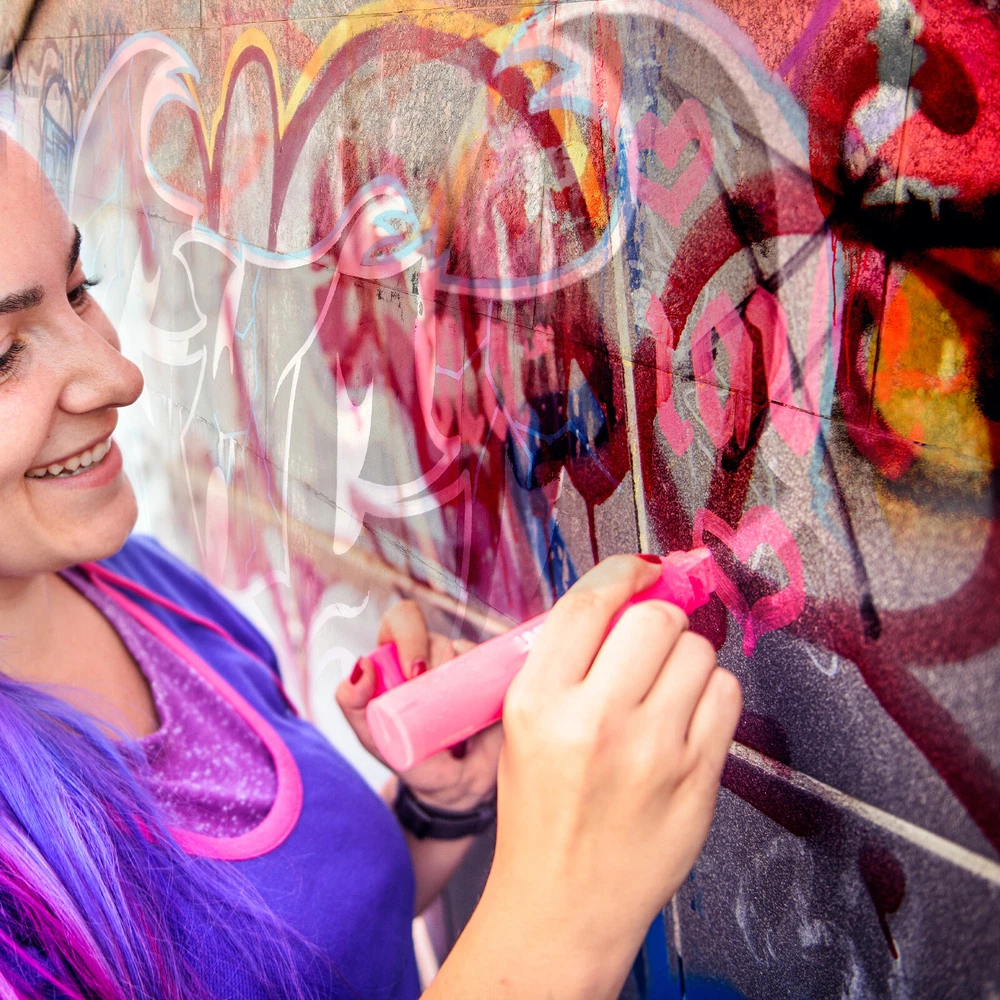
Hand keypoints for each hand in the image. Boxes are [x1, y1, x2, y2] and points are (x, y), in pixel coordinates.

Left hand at [336, 600, 502, 810]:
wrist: (456, 789)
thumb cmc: (412, 760)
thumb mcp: (374, 736)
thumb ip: (352, 704)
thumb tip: (361, 666)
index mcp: (401, 658)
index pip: (402, 620)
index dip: (408, 635)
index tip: (413, 672)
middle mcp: (435, 655)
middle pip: (436, 635)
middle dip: (435, 659)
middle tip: (434, 693)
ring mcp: (466, 667)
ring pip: (466, 648)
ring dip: (461, 671)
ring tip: (459, 709)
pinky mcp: (494, 678)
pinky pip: (496, 662)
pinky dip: (493, 673)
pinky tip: (489, 698)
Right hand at [481, 555, 741, 991]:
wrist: (564, 903)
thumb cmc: (540, 813)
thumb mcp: (523, 728)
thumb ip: (565, 663)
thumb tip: (624, 601)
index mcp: (537, 702)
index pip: (587, 603)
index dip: (620, 573)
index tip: (636, 572)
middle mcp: (594, 721)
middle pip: (654, 619)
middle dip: (658, 618)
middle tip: (651, 640)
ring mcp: (652, 751)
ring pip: (698, 652)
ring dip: (685, 658)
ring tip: (665, 690)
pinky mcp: (697, 778)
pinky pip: (726, 695)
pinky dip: (711, 694)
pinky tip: (686, 718)